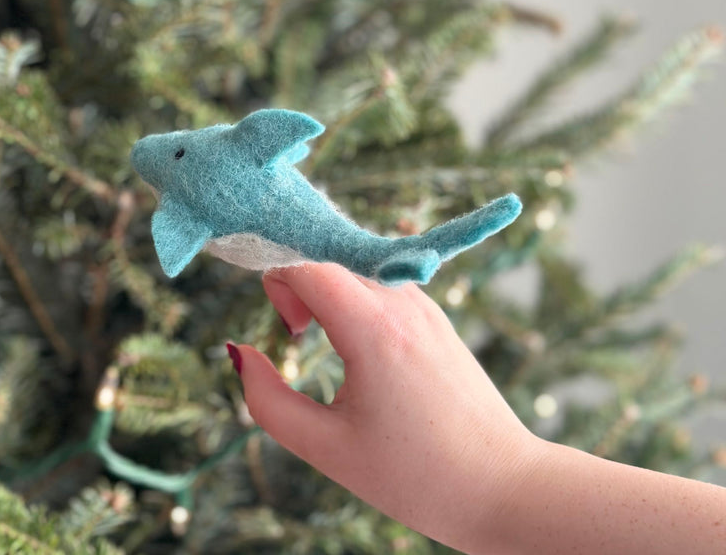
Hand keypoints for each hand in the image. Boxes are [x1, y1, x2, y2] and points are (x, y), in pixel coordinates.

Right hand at [228, 262, 539, 551]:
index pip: (308, 264)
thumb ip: (268, 400)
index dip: (277, 281)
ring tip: (324, 341)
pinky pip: (383, 286)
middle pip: (330, 259)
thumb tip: (240, 353)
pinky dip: (355, 299)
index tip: (284, 330)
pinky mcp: (437, 318)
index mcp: (375, 330)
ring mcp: (426, 306)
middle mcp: (404, 303)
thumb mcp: (327, 448)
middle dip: (299, 285)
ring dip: (327, 291)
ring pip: (356, 269)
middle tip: (297, 336)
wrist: (504, 486)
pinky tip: (356, 343)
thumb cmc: (415, 476)